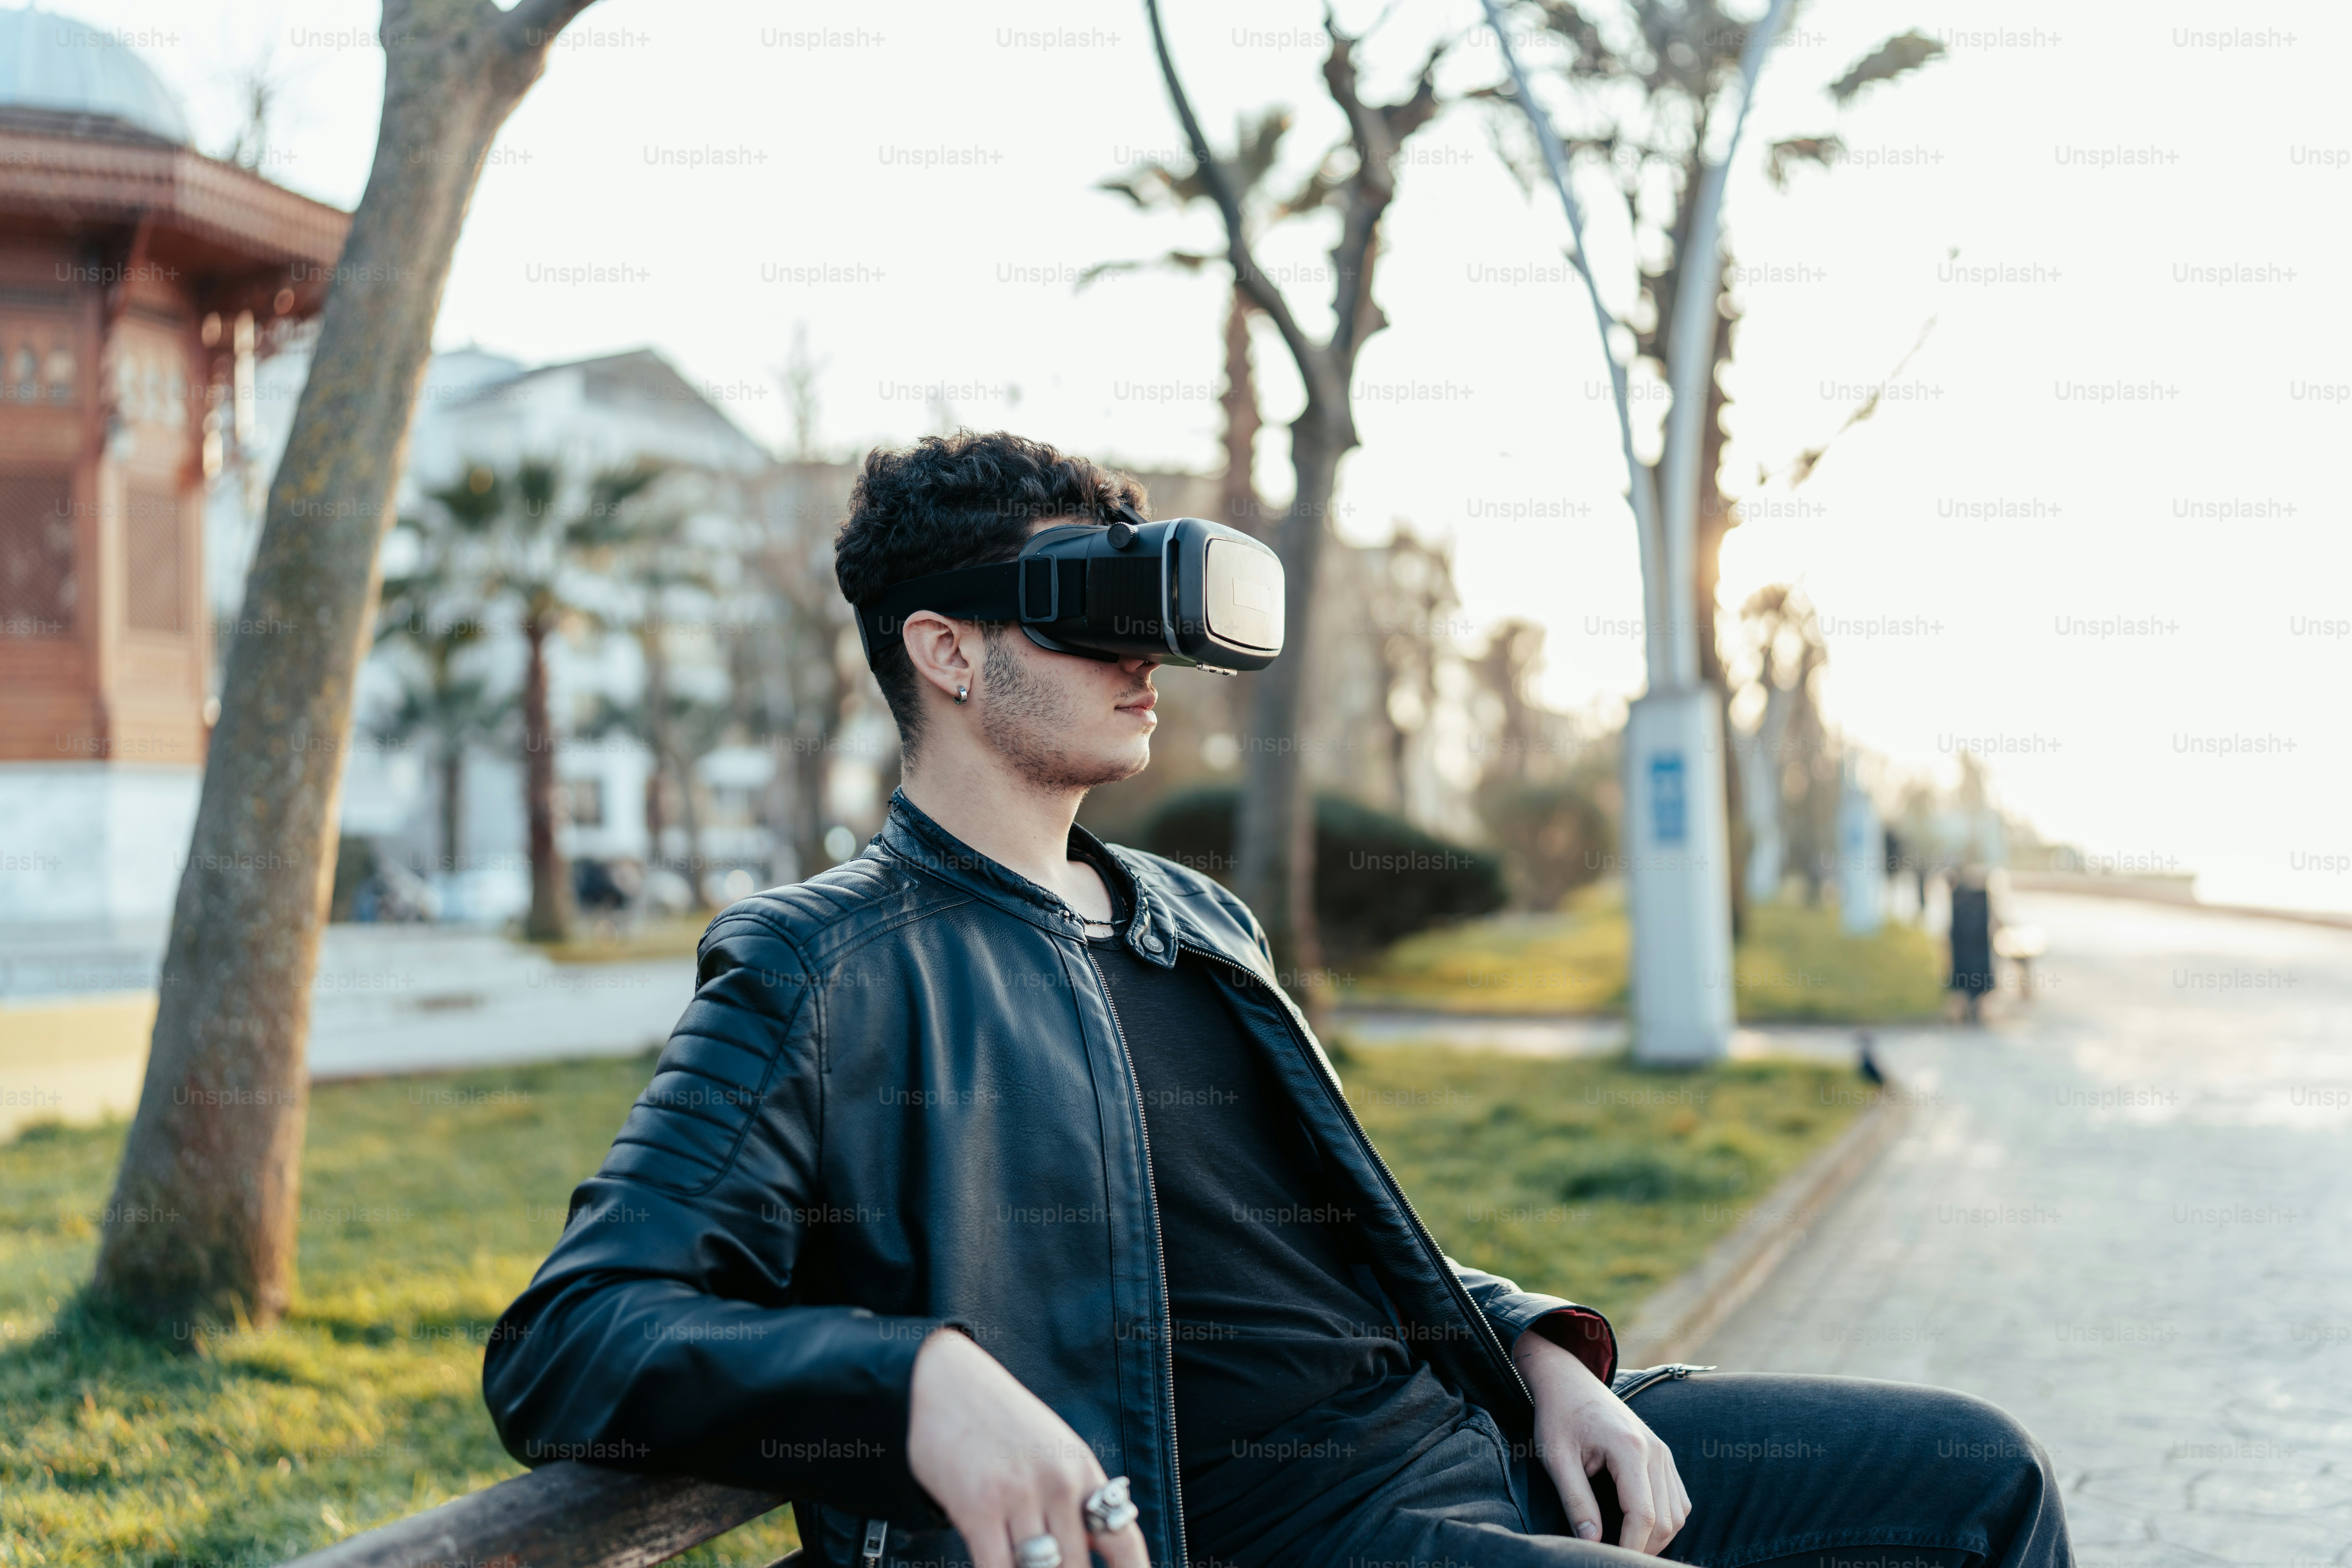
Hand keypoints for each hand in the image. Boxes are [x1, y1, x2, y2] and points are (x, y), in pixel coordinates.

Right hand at [907, 1327, 1147, 1567]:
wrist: (948, 1380)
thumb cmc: (1002, 1423)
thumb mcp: (1055, 1451)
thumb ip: (1077, 1499)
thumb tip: (1097, 1549)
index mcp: (1083, 1473)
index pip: (1124, 1542)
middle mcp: (1058, 1484)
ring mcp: (1018, 1495)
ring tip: (1025, 1566)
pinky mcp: (977, 1507)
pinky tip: (997, 1565)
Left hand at [1514, 1326, 1690, 1554]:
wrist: (1569, 1381)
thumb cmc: (1558, 1417)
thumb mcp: (1556, 1459)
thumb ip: (1576, 1501)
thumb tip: (1591, 1543)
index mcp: (1629, 1448)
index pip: (1642, 1515)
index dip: (1630, 1547)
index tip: (1610, 1561)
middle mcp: (1656, 1451)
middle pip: (1665, 1520)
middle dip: (1642, 1548)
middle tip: (1613, 1557)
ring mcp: (1664, 1452)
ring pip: (1678, 1514)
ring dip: (1657, 1538)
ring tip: (1625, 1547)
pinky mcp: (1664, 1455)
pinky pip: (1679, 1500)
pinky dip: (1665, 1521)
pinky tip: (1638, 1528)